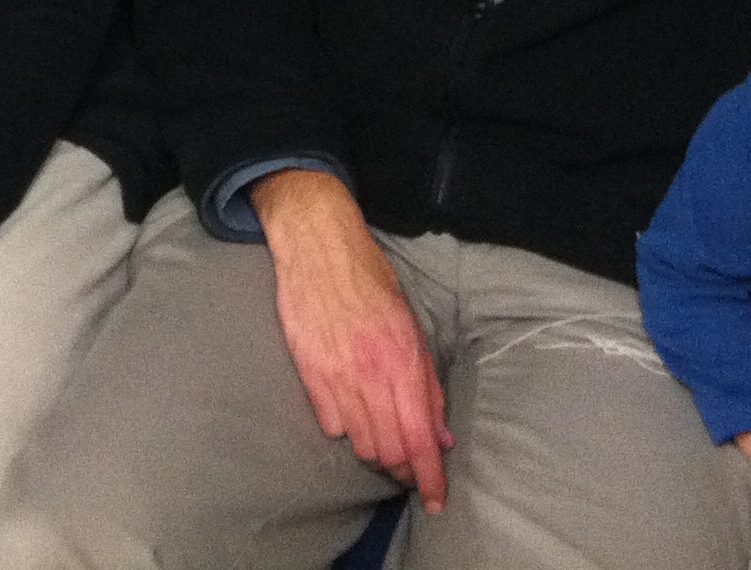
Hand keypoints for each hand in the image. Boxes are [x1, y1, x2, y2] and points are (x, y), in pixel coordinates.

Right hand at [251, 169, 454, 513]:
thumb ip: (428, 385)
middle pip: (390, 450)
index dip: (430, 477)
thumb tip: (442, 436)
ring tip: (384, 438)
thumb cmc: (373, 282)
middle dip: (405, 469)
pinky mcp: (309, 375)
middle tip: (411, 467)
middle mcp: (371, 375)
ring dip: (377, 450)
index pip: (420, 439)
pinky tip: (353, 412)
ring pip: (361, 444)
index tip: (436, 502)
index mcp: (403, 361)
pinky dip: (347, 428)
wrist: (320, 248)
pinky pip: (332, 425)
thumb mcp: (413, 327)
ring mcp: (336, 377)